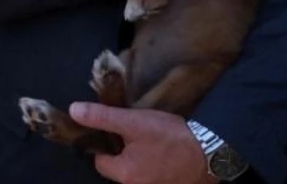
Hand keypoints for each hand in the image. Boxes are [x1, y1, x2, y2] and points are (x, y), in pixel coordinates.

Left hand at [69, 102, 216, 183]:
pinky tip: (162, 151)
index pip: (99, 160)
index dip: (103, 143)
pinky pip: (152, 176)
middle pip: (118, 168)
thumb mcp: (133, 121)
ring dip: (138, 158)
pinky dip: (153, 165)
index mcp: (123, 174)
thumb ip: (101, 117)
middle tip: (134, 132)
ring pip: (136, 172)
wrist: (213, 152)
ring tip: (149, 141)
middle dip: (122, 151)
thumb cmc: (170, 137)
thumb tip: (73, 111)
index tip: (114, 129)